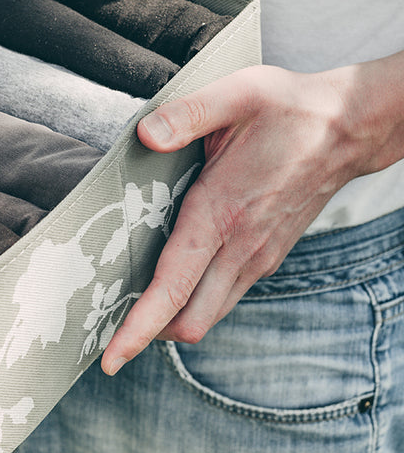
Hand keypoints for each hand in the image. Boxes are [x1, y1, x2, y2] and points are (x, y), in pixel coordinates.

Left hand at [101, 52, 403, 375]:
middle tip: (104, 327)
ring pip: (207, 315)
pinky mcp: (265, 257)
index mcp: (221, 214)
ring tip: (128, 310)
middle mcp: (240, 247)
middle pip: (189, 320)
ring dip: (170, 322)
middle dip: (146, 334)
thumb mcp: (237, 95)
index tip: (110, 357)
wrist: (350, 126)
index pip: (173, 288)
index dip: (139, 328)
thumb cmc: (289, 109)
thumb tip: (145, 136)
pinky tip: (169, 284)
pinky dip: (192, 304)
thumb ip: (186, 115)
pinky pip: (222, 297)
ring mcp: (257, 257)